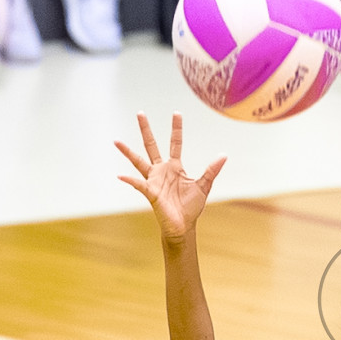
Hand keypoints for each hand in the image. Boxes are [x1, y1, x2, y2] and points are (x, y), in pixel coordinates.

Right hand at [116, 112, 226, 243]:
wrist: (183, 226)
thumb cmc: (191, 207)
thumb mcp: (204, 186)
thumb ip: (211, 170)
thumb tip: (224, 156)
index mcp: (175, 167)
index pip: (175, 143)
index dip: (176, 128)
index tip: (176, 113)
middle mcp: (162, 170)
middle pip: (151, 146)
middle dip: (146, 130)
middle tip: (140, 113)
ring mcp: (154, 180)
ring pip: (138, 162)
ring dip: (127, 152)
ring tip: (116, 141)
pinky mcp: (150, 192)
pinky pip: (138, 184)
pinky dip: (130, 180)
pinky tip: (121, 175)